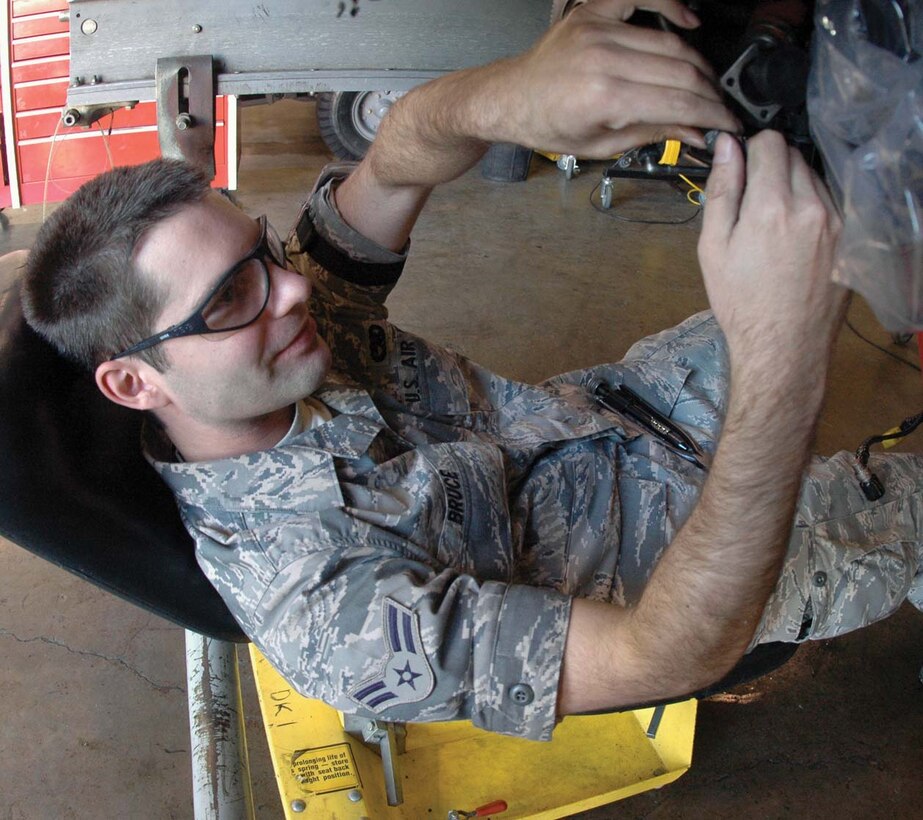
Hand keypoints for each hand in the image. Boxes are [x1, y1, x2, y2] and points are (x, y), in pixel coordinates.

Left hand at [495, 0, 739, 155]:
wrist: (510, 98)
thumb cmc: (546, 126)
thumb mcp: (599, 145)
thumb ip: (652, 133)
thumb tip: (696, 132)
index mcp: (604, 97)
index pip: (678, 102)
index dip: (712, 115)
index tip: (728, 123)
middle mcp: (604, 57)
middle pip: (682, 70)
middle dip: (710, 92)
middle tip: (721, 107)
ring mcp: (599, 29)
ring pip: (671, 41)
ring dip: (697, 63)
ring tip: (706, 83)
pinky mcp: (594, 11)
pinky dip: (671, 4)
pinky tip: (689, 22)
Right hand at [698, 132, 846, 379]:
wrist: (783, 345)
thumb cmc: (740, 301)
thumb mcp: (713, 247)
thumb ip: (721, 191)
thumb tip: (726, 147)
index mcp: (772, 206)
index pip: (769, 142)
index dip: (749, 151)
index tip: (739, 171)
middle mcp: (812, 206)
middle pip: (794, 154)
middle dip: (770, 167)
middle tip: (752, 201)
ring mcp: (837, 220)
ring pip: (814, 175)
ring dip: (792, 184)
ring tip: (773, 222)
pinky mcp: (850, 235)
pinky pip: (830, 199)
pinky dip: (811, 204)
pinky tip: (794, 235)